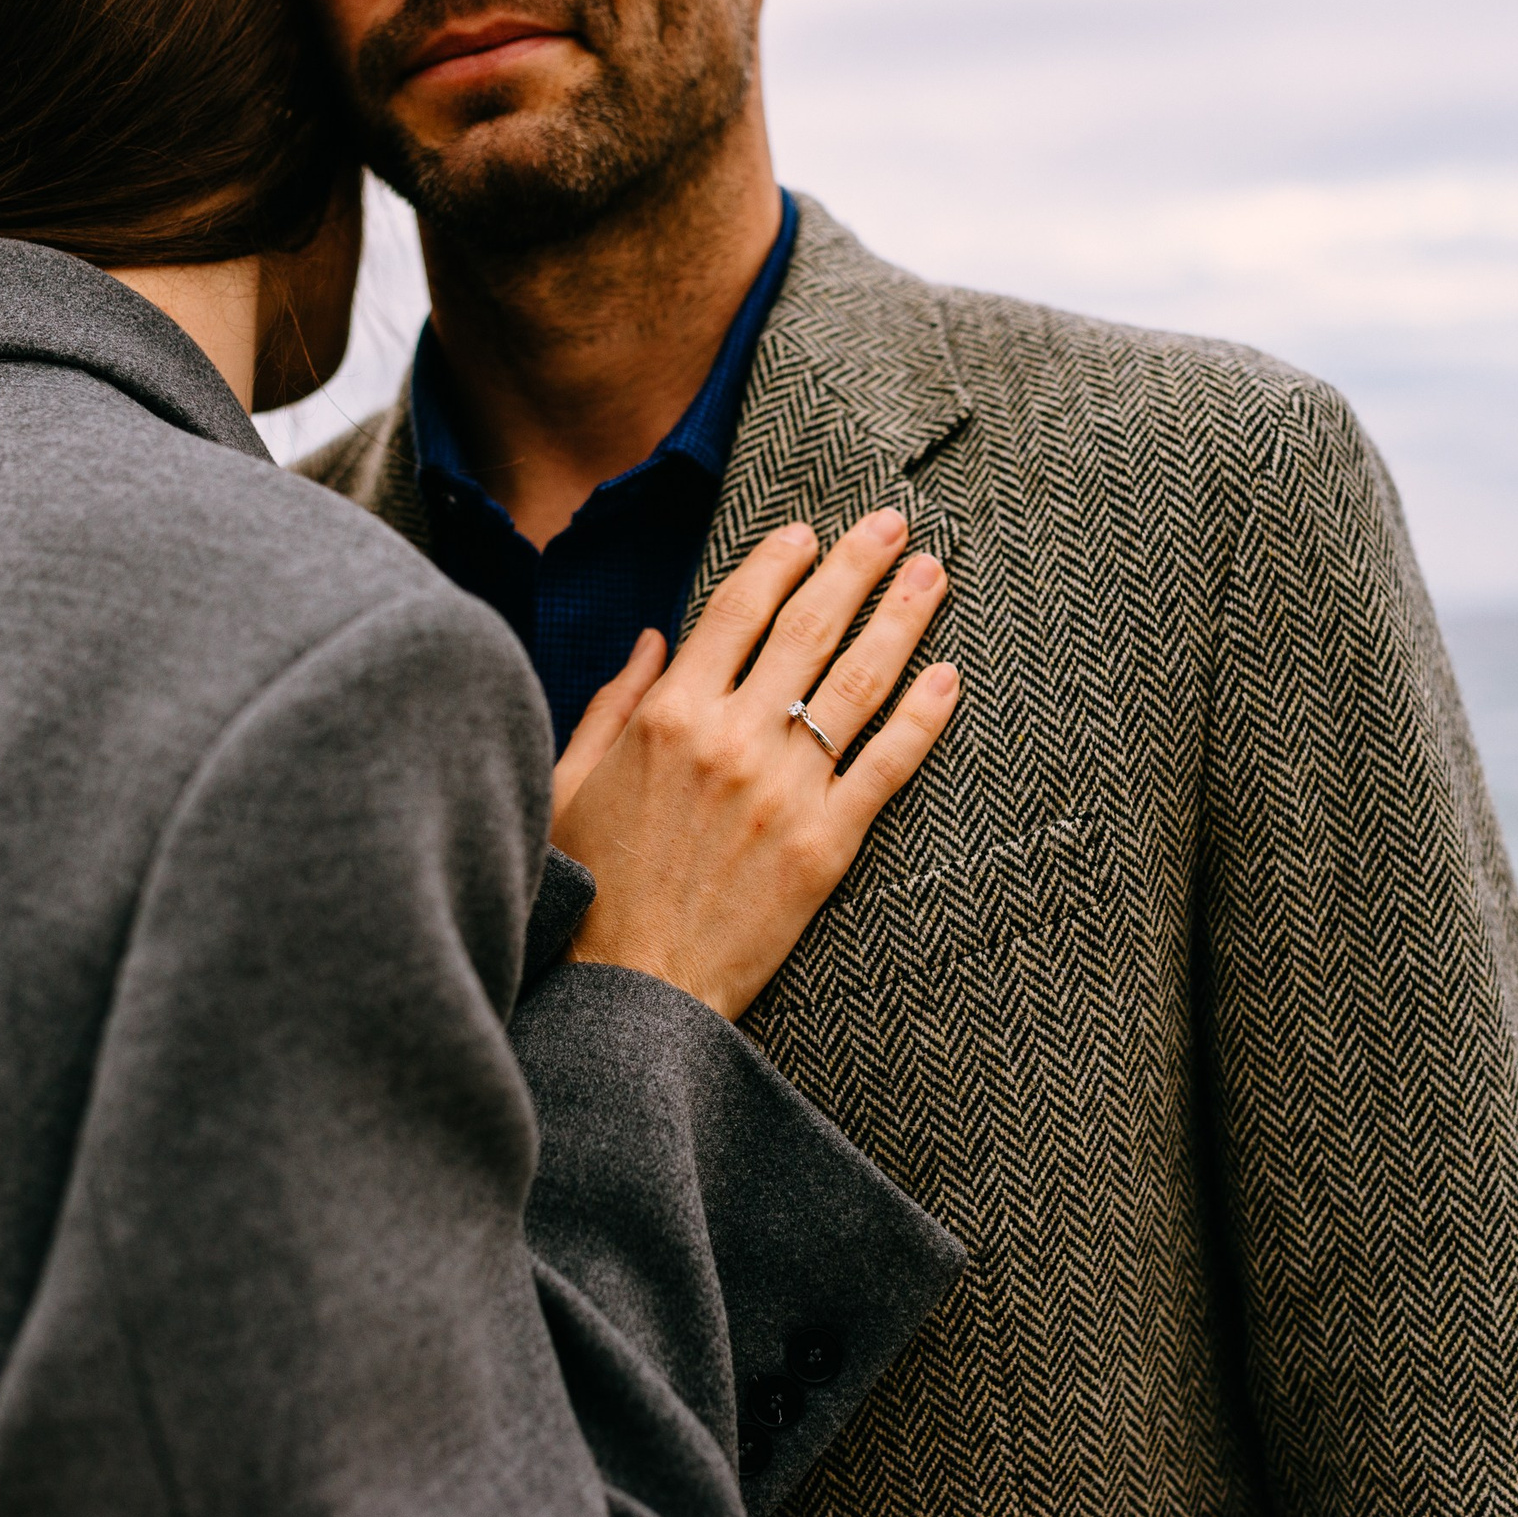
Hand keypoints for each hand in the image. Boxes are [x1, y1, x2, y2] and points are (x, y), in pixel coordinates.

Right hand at [552, 510, 959, 1019]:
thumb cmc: (586, 890)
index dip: (779, 561)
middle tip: (894, 524)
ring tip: (932, 574)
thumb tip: (654, 637)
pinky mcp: (825, 844)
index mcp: (666, 715)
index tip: (809, 532)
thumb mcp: (569, 782)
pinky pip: (887, 765)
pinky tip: (948, 676)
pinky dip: (923, 716)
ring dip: (901, 619)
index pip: (737, 610)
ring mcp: (784, 790)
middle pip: (809, 627)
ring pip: (858, 683)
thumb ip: (614, 703)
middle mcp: (730, 739)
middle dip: (857, 566)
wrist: (629, 993)